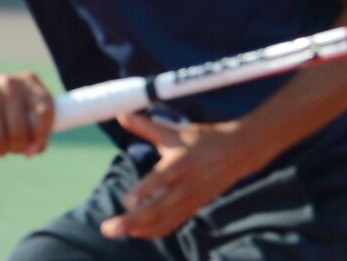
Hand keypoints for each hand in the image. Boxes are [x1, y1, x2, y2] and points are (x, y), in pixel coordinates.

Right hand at [0, 70, 52, 157]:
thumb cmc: (3, 103)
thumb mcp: (22, 105)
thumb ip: (35, 128)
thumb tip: (31, 152)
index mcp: (29, 82)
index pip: (45, 111)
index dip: (42, 135)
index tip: (34, 147)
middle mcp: (10, 84)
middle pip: (20, 130)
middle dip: (17, 148)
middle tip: (12, 149)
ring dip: (0, 151)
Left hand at [101, 113, 260, 240]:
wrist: (238, 152)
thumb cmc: (204, 139)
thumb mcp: (175, 132)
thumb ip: (146, 127)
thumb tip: (121, 114)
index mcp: (180, 163)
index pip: (161, 179)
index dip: (144, 191)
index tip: (126, 201)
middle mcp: (185, 185)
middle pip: (157, 208)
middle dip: (131, 221)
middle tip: (108, 228)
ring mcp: (190, 199)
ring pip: (162, 221)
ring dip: (138, 229)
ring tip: (115, 231)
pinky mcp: (193, 208)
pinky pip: (170, 224)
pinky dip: (153, 230)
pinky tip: (136, 231)